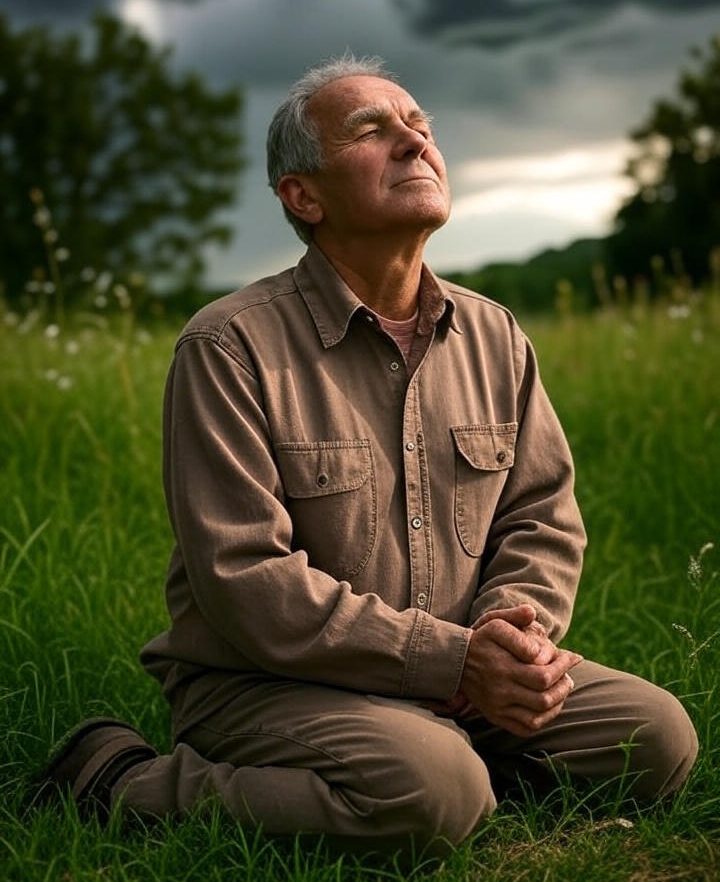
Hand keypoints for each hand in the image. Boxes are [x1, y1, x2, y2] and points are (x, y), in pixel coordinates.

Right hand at [460, 606, 581, 737]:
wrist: (455, 662)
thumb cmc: (482, 640)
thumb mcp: (494, 622)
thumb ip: (514, 616)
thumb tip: (532, 614)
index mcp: (502, 667)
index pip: (544, 675)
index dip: (564, 666)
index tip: (572, 656)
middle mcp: (500, 690)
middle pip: (544, 698)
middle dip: (564, 685)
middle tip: (568, 674)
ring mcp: (498, 707)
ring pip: (538, 716)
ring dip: (558, 703)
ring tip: (562, 688)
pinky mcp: (496, 717)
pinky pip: (526, 728)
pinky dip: (544, 719)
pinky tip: (549, 704)